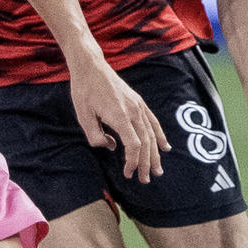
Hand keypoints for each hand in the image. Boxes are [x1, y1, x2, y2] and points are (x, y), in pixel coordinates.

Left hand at [68, 56, 168, 181]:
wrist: (91, 67)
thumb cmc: (84, 91)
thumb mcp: (83, 116)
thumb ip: (96, 136)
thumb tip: (110, 147)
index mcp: (119, 116)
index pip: (134, 145)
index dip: (133, 162)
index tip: (128, 173)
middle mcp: (133, 111)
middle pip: (145, 143)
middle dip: (146, 164)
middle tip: (145, 180)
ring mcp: (138, 106)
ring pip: (151, 134)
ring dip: (155, 154)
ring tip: (157, 171)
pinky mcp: (138, 102)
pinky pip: (153, 122)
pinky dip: (160, 136)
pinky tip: (165, 148)